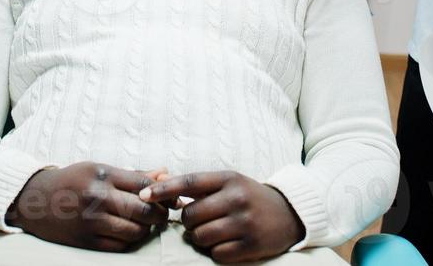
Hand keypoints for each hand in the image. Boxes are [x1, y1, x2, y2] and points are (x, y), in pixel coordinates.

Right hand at [7, 162, 168, 251]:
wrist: (35, 200)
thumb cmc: (72, 181)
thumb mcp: (99, 169)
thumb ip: (133, 174)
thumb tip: (165, 172)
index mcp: (103, 175)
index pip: (144, 184)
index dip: (161, 192)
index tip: (166, 197)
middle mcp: (98, 197)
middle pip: (144, 209)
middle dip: (159, 214)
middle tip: (160, 214)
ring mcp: (92, 221)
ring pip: (136, 231)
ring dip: (146, 229)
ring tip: (144, 224)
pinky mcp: (87, 240)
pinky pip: (121, 245)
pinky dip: (130, 240)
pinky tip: (128, 232)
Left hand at [140, 171, 303, 262]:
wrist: (289, 213)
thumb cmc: (248, 196)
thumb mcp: (228, 182)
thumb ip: (197, 185)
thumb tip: (157, 181)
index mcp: (228, 178)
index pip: (190, 182)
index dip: (164, 189)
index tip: (143, 195)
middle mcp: (236, 198)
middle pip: (191, 215)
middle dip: (188, 222)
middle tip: (198, 220)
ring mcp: (244, 222)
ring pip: (201, 236)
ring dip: (199, 238)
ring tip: (210, 232)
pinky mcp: (251, 245)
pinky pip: (216, 254)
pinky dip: (214, 251)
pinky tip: (224, 243)